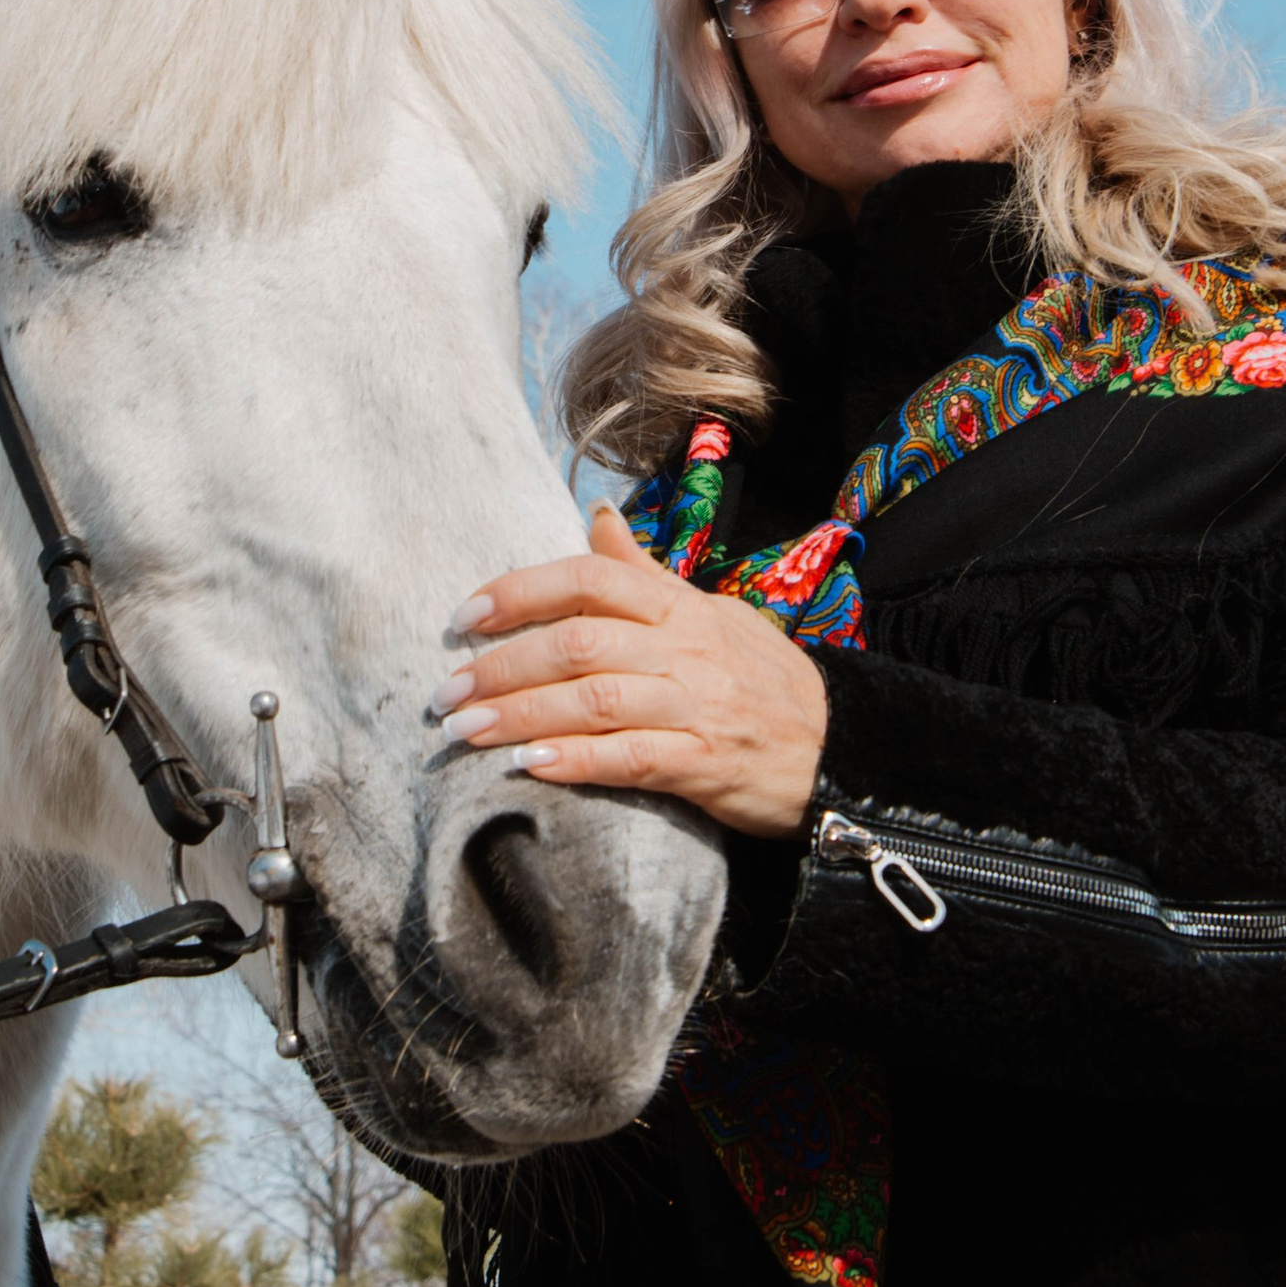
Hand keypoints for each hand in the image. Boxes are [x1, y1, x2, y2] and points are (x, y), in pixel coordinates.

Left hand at [429, 506, 829, 837]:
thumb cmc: (763, 681)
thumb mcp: (711, 613)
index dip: (520, 592)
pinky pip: (631, 759)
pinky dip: (577, 761)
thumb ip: (645, 574)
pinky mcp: (704, 764)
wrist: (841, 749)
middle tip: (444, 693)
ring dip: (520, 715)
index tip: (464, 617)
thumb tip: (597, 518)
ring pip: (594, 700)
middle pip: (578, 642)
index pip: (589, 578)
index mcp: (679, 608)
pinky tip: (531, 767)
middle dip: (501, 666)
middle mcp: (684, 649)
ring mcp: (695, 706)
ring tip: (465, 733)